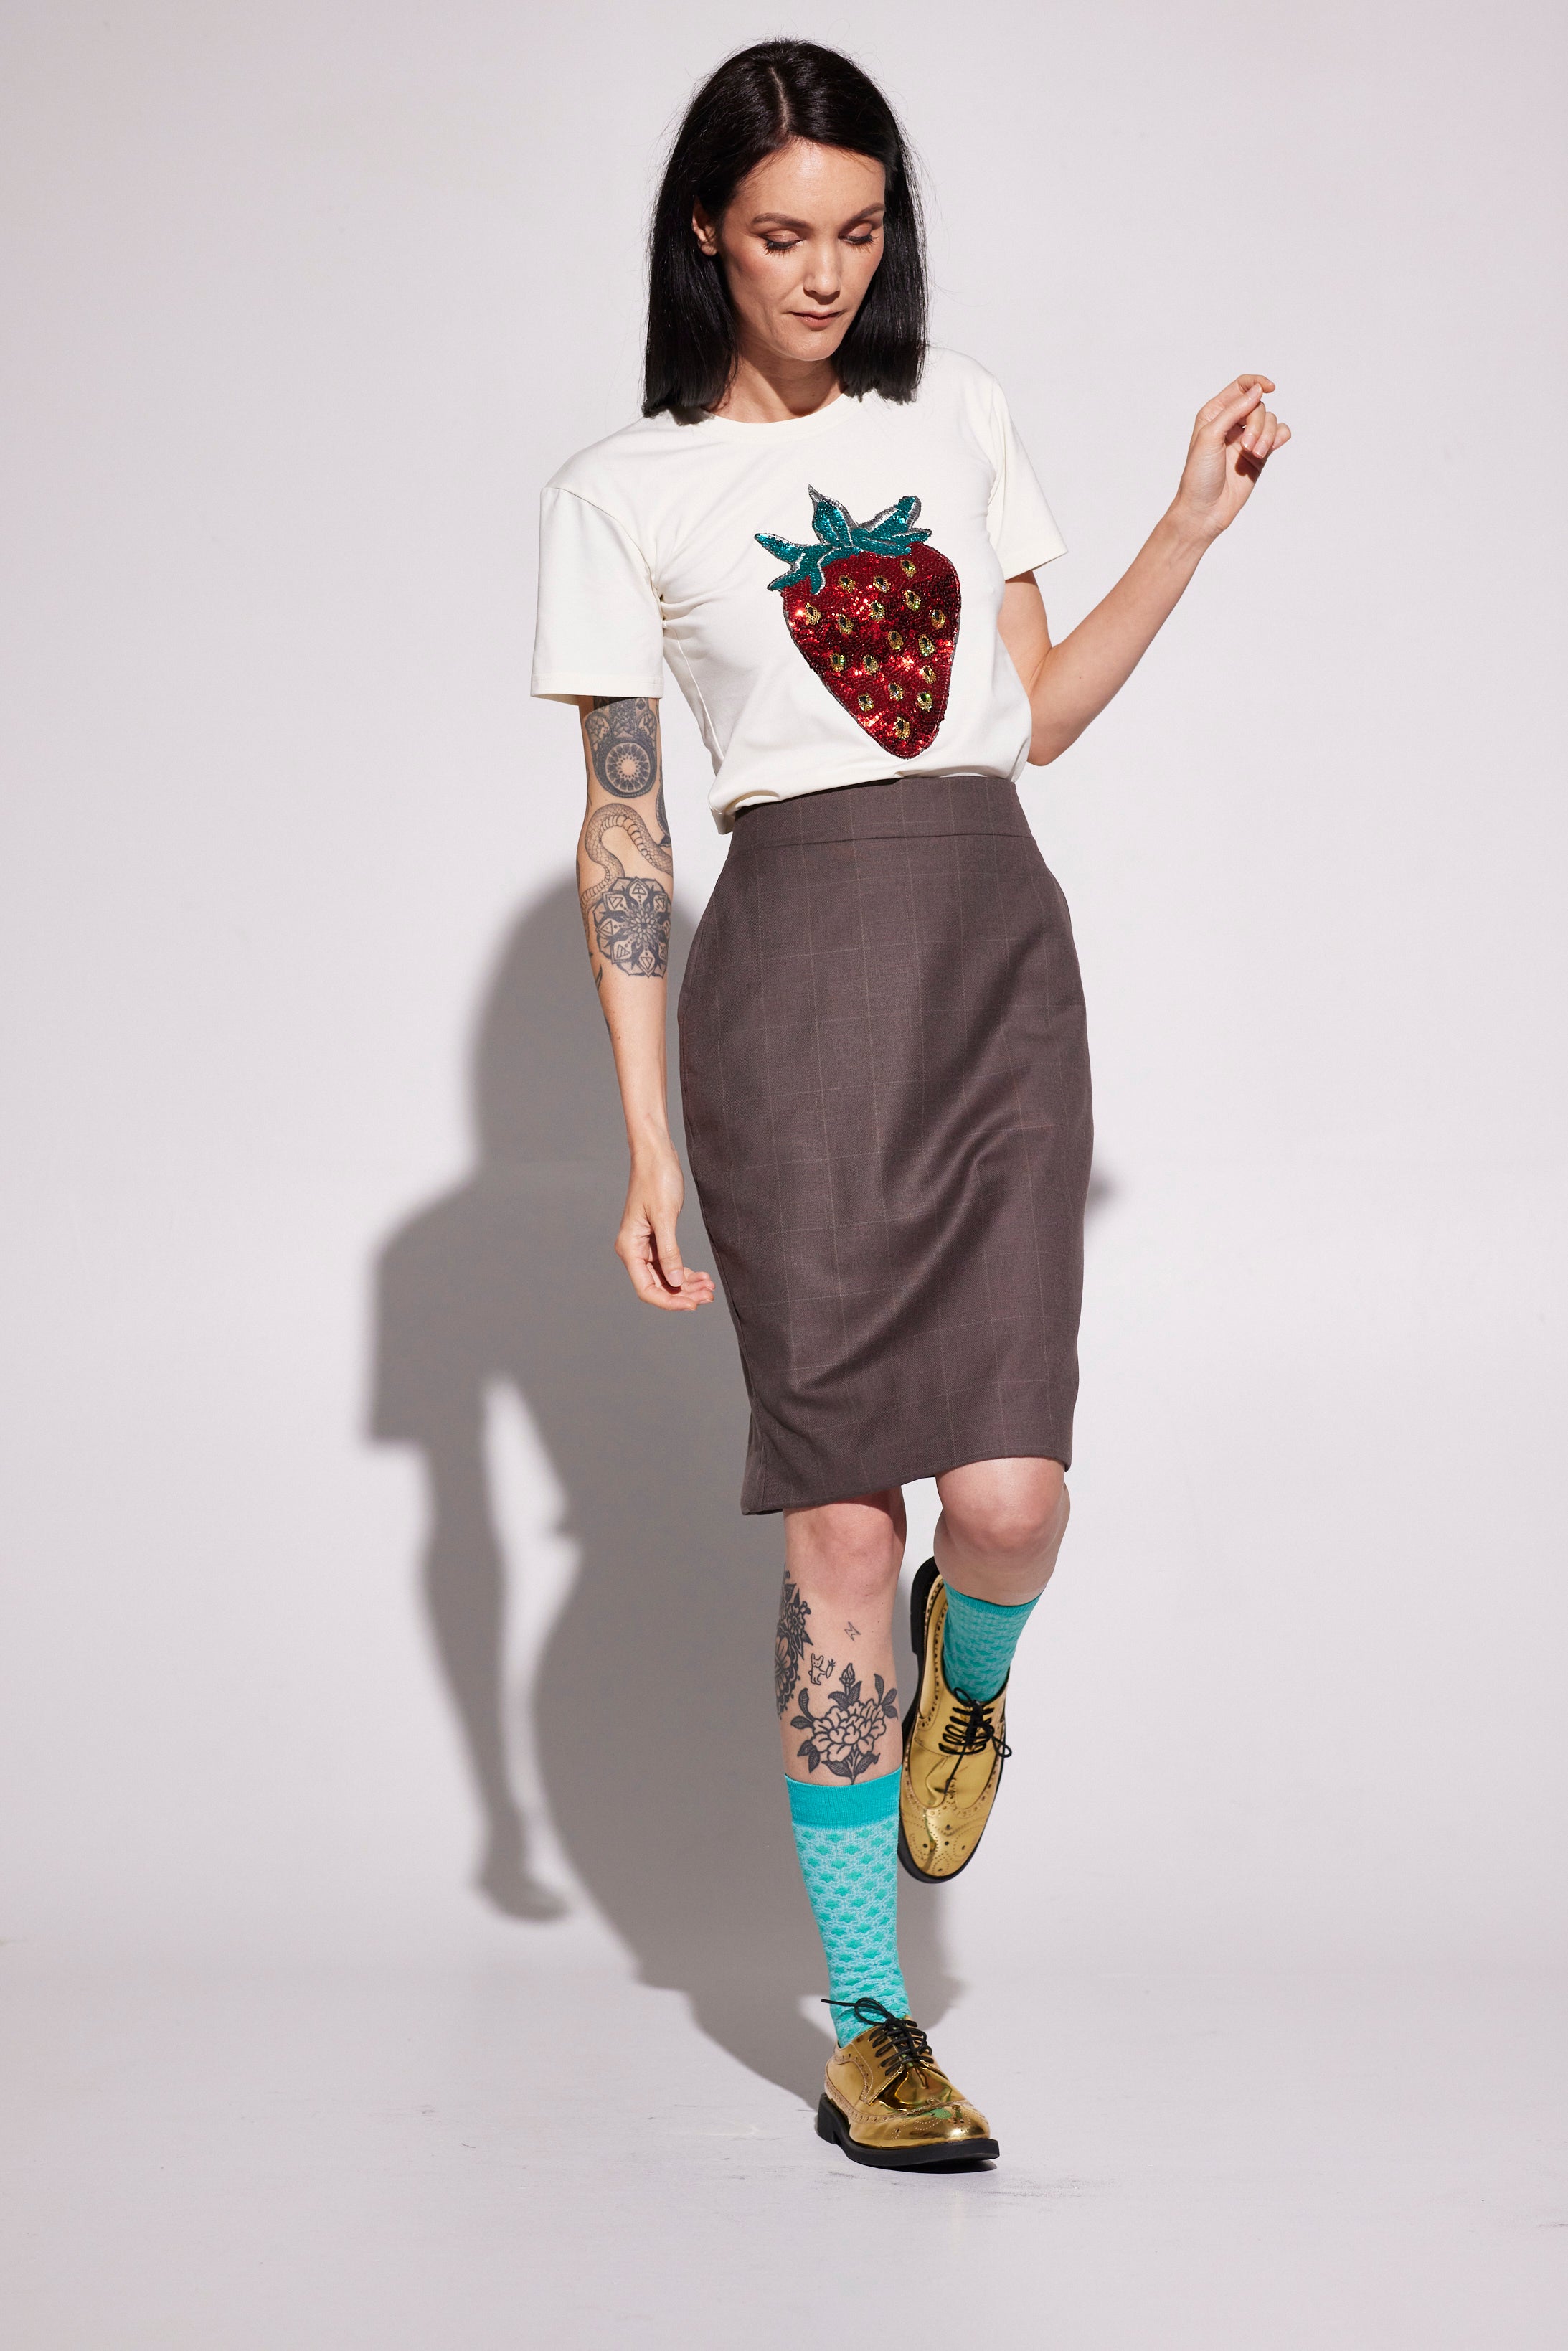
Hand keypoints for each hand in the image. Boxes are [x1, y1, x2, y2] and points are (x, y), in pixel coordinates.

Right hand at [615, 1144, 715, 1312]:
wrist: (657, 1154)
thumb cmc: (656, 1179)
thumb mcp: (665, 1217)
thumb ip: (669, 1252)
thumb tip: (676, 1282)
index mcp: (629, 1247)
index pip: (647, 1288)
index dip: (669, 1301)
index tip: (692, 1305)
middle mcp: (634, 1250)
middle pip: (658, 1286)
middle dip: (682, 1295)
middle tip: (708, 1297)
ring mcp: (646, 1245)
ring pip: (666, 1277)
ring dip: (687, 1286)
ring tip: (709, 1289)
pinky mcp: (658, 1238)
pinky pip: (671, 1264)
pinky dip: (686, 1272)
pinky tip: (702, 1277)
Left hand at [1169, 375, 1291, 543]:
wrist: (1204, 510)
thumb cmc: (1199, 475)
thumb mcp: (1210, 437)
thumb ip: (1234, 411)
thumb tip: (1258, 391)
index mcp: (1215, 414)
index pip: (1241, 387)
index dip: (1257, 383)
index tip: (1270, 388)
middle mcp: (1232, 423)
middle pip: (1258, 406)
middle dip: (1258, 424)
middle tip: (1248, 447)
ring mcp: (1248, 439)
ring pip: (1271, 420)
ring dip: (1267, 436)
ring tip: (1255, 454)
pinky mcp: (1260, 454)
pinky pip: (1279, 435)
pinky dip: (1279, 438)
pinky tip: (1270, 449)